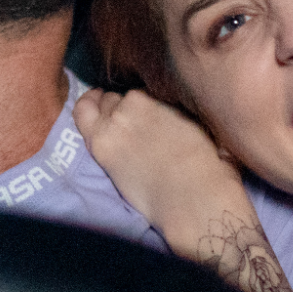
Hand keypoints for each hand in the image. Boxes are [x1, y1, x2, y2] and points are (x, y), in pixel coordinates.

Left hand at [74, 88, 246, 234]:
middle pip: (120, 98)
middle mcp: (136, 101)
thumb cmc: (210, 168)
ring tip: (108, 118)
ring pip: (101, 104)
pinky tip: (89, 107)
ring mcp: (115, 121)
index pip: (143, 91)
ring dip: (105, 110)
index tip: (145, 115)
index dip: (143, 105)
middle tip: (129, 123)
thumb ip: (181, 111)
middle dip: (123, 108)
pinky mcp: (100, 144)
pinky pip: (82, 114)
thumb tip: (175, 110)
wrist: (193, 200)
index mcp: (162, 95)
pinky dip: (86, 108)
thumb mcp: (203, 125)